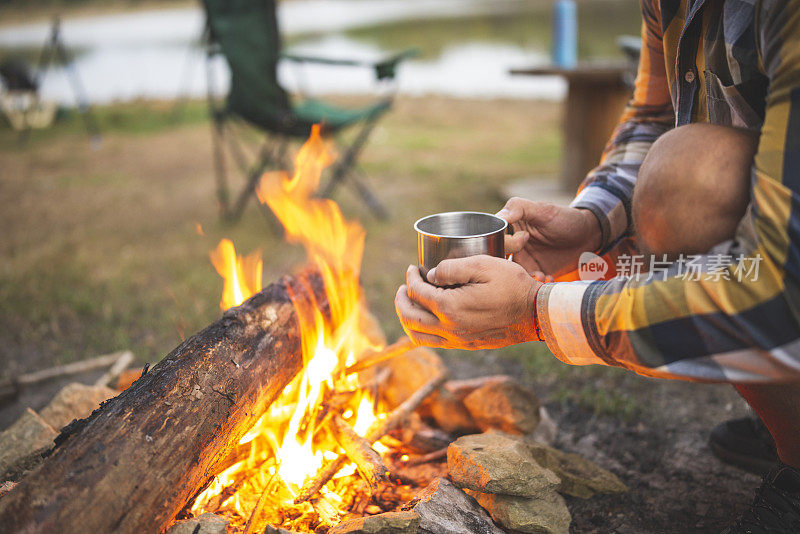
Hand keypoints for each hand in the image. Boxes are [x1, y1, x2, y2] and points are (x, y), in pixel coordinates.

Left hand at [395, 256, 542, 349]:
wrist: (536, 314)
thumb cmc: (513, 286)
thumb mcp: (485, 265)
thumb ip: (453, 267)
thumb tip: (430, 274)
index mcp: (450, 307)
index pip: (417, 293)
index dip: (411, 278)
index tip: (413, 268)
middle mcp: (450, 328)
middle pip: (410, 317)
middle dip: (401, 300)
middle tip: (404, 287)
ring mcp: (457, 340)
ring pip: (417, 336)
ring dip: (407, 319)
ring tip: (410, 304)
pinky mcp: (466, 345)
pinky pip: (434, 343)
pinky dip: (422, 331)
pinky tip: (428, 318)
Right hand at [499, 198, 601, 277]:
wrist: (588, 235)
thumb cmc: (564, 218)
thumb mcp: (543, 210)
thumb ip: (520, 208)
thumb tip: (499, 217)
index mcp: (509, 228)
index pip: (493, 238)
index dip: (504, 244)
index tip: (521, 243)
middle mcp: (512, 245)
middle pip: (499, 260)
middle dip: (511, 268)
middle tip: (529, 265)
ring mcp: (523, 260)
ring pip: (512, 275)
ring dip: (525, 279)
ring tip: (541, 276)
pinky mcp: (535, 272)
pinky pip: (529, 283)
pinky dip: (537, 284)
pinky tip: (549, 279)